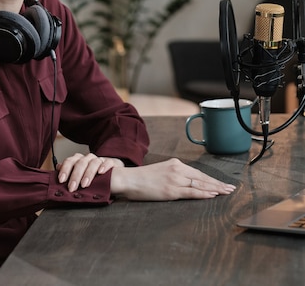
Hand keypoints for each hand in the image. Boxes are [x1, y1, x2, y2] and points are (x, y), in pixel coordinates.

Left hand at [57, 152, 124, 191]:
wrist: (114, 178)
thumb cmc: (94, 180)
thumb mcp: (80, 179)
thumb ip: (69, 175)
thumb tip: (57, 172)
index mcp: (79, 160)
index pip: (70, 161)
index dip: (65, 170)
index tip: (61, 180)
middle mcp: (89, 158)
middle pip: (80, 162)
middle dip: (75, 175)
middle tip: (72, 188)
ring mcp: (100, 160)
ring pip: (93, 162)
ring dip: (88, 173)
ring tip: (84, 184)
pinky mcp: (112, 163)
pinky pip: (108, 162)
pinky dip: (104, 166)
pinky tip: (101, 172)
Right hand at [110, 157, 235, 200]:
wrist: (129, 179)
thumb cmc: (143, 178)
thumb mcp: (162, 171)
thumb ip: (175, 174)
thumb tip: (188, 183)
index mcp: (175, 164)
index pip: (198, 173)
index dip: (212, 179)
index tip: (222, 183)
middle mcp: (177, 169)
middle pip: (202, 178)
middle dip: (218, 184)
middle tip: (231, 188)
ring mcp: (175, 179)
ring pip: (200, 185)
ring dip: (215, 189)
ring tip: (226, 192)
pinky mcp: (171, 190)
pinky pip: (192, 192)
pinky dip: (204, 194)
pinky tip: (213, 195)